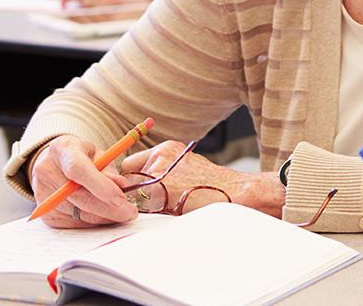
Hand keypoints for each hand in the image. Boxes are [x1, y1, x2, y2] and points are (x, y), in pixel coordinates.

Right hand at [28, 135, 138, 228]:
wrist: (55, 163)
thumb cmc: (82, 157)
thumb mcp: (99, 155)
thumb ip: (109, 170)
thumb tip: (122, 186)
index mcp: (62, 150)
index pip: (78, 169)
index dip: (100, 186)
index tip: (121, 198)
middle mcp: (47, 171)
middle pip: (78, 196)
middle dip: (108, 208)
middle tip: (130, 212)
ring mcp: (42, 193)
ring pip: (77, 214)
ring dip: (103, 217)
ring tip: (120, 213)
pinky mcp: (45, 213)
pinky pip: (73, 224)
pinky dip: (92, 222)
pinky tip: (103, 215)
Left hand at [118, 140, 245, 215]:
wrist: (234, 192)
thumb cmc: (214, 186)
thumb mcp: (188, 166)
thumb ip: (163, 169)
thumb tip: (138, 184)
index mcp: (166, 149)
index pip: (131, 163)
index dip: (134, 179)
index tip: (141, 189)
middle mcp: (160, 157)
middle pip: (128, 178)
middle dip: (136, 191)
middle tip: (156, 200)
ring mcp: (159, 174)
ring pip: (134, 194)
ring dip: (145, 203)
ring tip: (171, 205)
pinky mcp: (160, 191)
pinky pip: (143, 207)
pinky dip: (152, 213)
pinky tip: (172, 210)